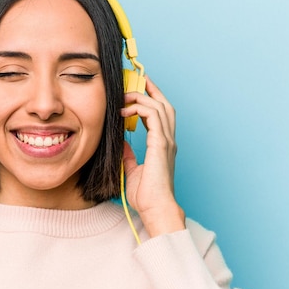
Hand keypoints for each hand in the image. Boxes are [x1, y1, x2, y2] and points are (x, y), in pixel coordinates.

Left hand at [121, 76, 184, 237]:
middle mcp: (167, 140)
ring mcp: (166, 141)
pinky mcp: (161, 145)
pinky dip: (140, 108)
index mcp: (163, 146)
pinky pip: (153, 116)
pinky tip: (125, 112)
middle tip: (136, 80)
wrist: (155, 208)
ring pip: (160, 106)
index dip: (151, 99)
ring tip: (125, 96)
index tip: (138, 89)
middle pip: (164, 105)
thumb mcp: (132, 171)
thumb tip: (121, 144)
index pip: (160, 115)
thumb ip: (128, 156)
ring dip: (142, 97)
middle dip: (151, 90)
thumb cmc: (146, 196)